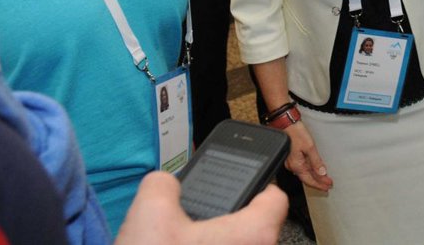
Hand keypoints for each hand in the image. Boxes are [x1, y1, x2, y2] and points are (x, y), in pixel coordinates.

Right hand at [114, 171, 286, 244]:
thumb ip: (162, 185)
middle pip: (254, 230)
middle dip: (226, 224)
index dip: (258, 187)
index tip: (240, 187)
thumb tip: (165, 185)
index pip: (275, 200)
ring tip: (183, 244)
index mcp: (254, 234)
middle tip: (199, 220)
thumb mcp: (148, 215)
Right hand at [283, 120, 332, 190]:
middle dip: (318, 182)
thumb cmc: (295, 133)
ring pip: (305, 173)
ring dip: (314, 177)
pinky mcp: (292, 156)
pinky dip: (310, 170)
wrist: (286, 123)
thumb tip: (322, 172)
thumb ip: (316, 161)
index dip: (320, 184)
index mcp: (297, 165)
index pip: (310, 180)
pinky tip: (314, 170)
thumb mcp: (309, 147)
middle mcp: (293, 166)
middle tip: (328, 185)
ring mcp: (291, 162)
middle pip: (307, 178)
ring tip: (324, 179)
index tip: (328, 186)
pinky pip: (302, 167)